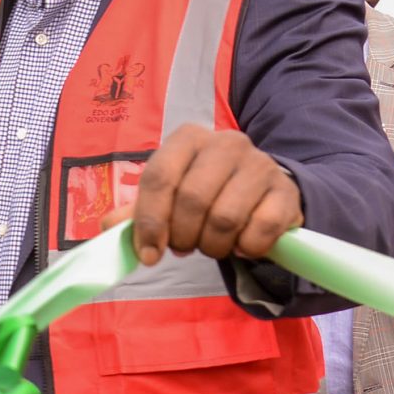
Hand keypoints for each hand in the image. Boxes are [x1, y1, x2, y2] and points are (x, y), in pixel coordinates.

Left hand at [127, 124, 302, 265]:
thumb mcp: (169, 198)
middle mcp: (226, 143)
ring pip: (225, 218)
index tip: (149, 254)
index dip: (150, 221)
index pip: (160, 177)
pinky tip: (243, 243)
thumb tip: (108, 227)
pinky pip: (260, 230)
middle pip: (193, 200)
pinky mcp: (286, 191)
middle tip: (186, 247)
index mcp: (189, 138)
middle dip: (184, 236)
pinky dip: (247, 248)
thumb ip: (138, 212)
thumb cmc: (208, 194)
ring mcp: (260, 164)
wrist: (263, 193)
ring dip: (214, 246)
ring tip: (213, 244)